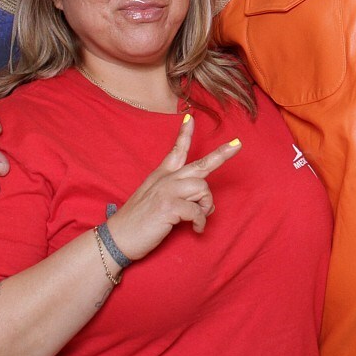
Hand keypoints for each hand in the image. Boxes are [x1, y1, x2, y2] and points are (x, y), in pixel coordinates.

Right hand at [107, 113, 242, 259]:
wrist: (117, 238)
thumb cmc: (137, 223)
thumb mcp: (156, 203)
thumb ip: (181, 198)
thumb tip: (206, 204)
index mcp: (161, 176)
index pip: (176, 150)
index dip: (184, 134)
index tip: (190, 117)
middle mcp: (165, 179)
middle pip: (200, 164)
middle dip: (222, 154)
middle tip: (238, 144)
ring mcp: (167, 190)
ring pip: (202, 187)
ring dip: (205, 207)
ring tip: (197, 220)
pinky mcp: (169, 206)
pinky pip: (197, 210)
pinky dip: (200, 222)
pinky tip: (195, 229)